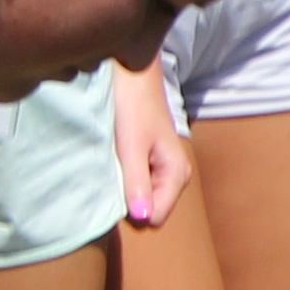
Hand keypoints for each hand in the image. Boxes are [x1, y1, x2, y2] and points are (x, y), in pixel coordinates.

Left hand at [113, 67, 190, 228]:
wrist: (131, 71)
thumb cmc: (132, 105)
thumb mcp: (131, 147)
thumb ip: (137, 184)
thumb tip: (142, 219)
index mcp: (177, 173)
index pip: (155, 217)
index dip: (132, 210)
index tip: (114, 189)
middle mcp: (175, 174)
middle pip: (149, 209)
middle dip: (128, 200)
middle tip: (112, 174)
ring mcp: (162, 167)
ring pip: (141, 196)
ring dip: (124, 187)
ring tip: (112, 163)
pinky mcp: (150, 160)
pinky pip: (136, 183)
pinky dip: (123, 176)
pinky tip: (114, 158)